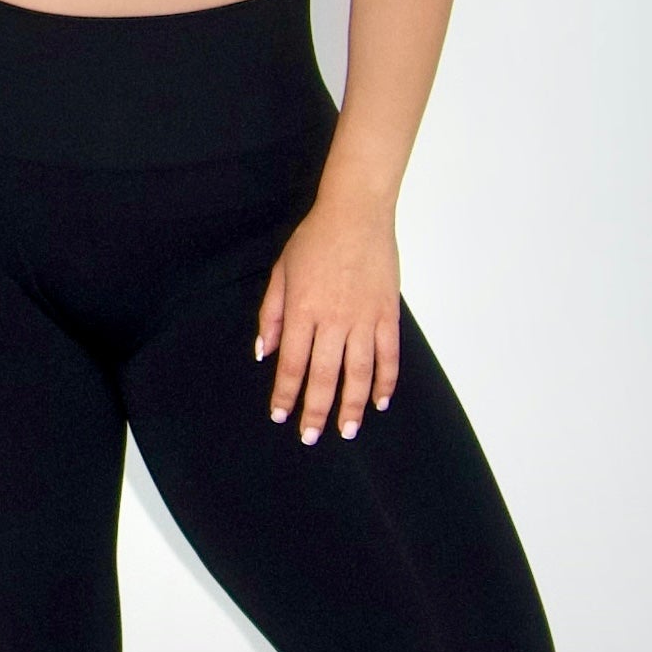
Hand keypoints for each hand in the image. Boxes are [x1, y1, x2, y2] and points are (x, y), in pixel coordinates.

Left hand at [256, 191, 399, 443]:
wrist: (356, 214)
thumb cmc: (314, 240)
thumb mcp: (281, 272)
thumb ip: (271, 314)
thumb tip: (263, 351)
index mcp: (302, 311)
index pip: (292, 365)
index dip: (286, 394)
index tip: (281, 415)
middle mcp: (332, 321)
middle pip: (323, 376)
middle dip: (315, 411)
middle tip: (311, 437)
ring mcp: (363, 319)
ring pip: (358, 373)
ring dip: (352, 406)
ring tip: (347, 430)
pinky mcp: (387, 314)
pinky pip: (388, 355)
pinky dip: (385, 381)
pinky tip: (380, 401)